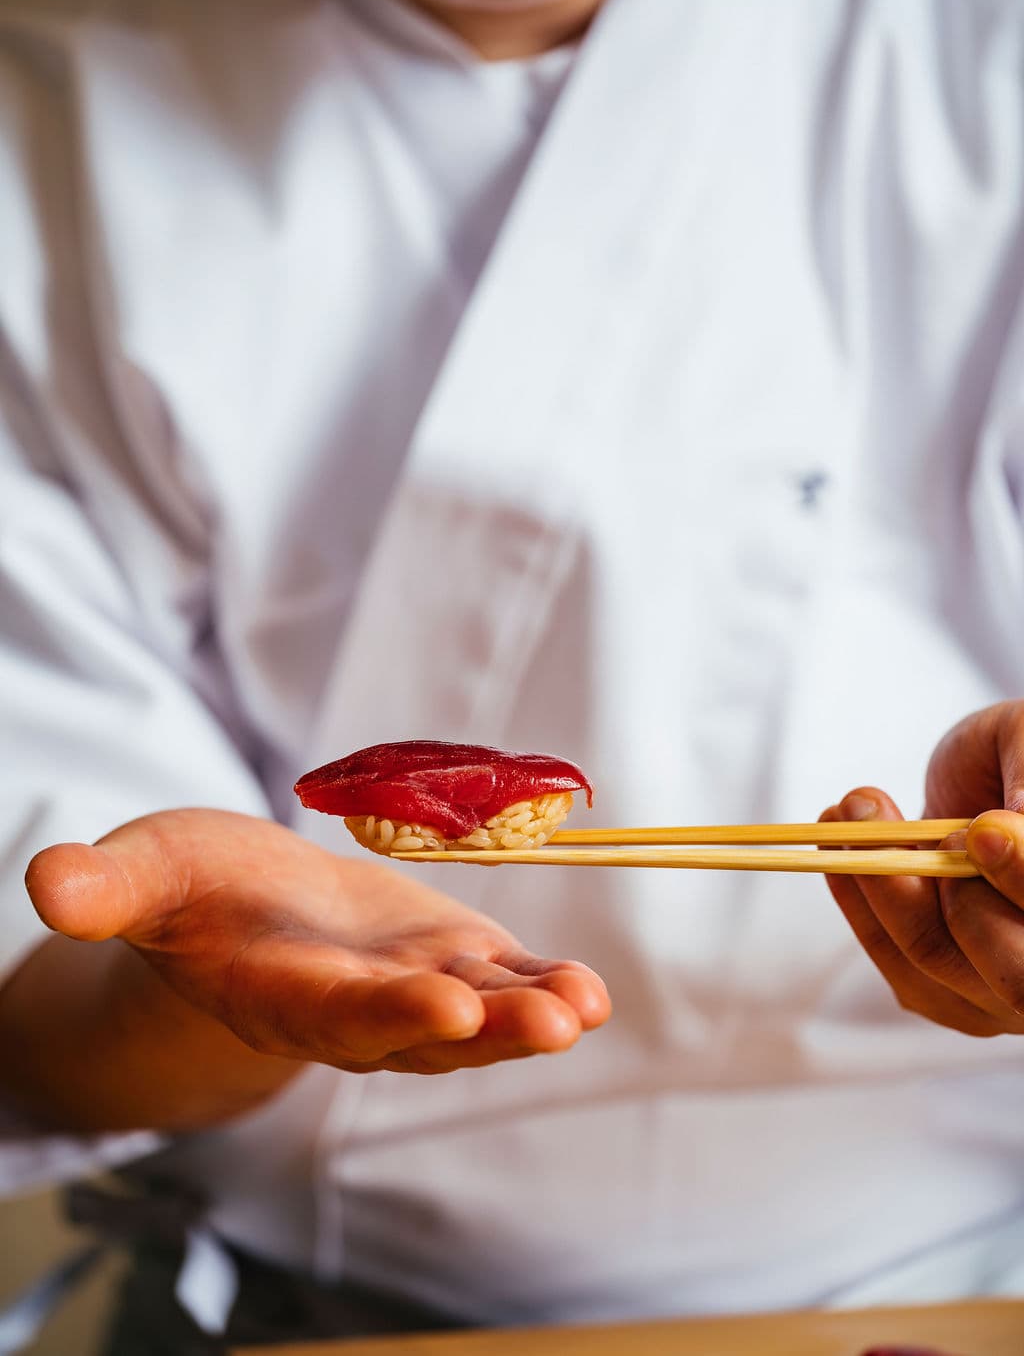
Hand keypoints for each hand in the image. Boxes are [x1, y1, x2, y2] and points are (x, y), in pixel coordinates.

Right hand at [25, 809, 609, 1075]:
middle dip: (485, 1030)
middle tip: (550, 1022)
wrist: (248, 911)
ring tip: (584, 1005)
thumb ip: (107, 887)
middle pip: (422, 1030)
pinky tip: (588, 989)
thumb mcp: (145, 873)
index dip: (387, 1012)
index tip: (444, 1008)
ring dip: (531, 1015)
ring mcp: (411, 988)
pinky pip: (503, 981)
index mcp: (279, 992)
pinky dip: (544, 986)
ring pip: (476, 1015)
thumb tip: (45, 878)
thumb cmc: (192, 889)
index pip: (334, 1012)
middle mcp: (354, 1007)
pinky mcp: (451, 961)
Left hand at [821, 700, 1023, 1036]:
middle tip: (933, 828)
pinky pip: (896, 962)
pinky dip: (858, 899)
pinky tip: (837, 837)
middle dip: (959, 900)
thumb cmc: (1023, 752)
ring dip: (884, 882)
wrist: (1004, 772)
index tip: (981, 828)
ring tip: (856, 805)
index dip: (1022, 877)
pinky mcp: (952, 994)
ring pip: (938, 961)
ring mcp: (1008, 993)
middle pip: (1014, 976)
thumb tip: (1014, 827)